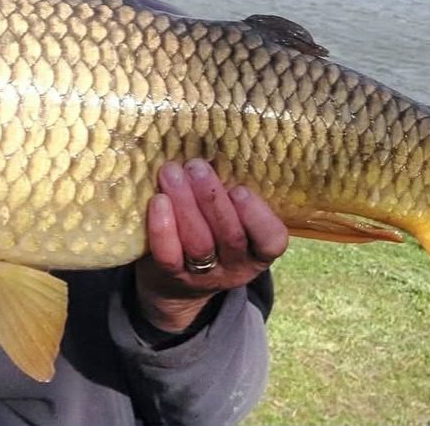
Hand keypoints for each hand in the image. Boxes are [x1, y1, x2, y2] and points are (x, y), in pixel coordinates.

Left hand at [134, 158, 288, 332]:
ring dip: (185, 204)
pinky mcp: (172, 276)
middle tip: (196, 166)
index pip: (271, 240)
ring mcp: (203, 274)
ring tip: (172, 172)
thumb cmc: (210, 234)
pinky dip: (162, 228)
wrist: (175, 285)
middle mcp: (235, 267)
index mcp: (258, 251)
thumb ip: (231, 196)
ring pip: (199, 243)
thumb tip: (216, 144)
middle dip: (212, 198)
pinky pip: (168, 255)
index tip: (240, 189)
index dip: (257, 216)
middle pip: (230, 236)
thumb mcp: (232, 221)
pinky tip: (157, 201)